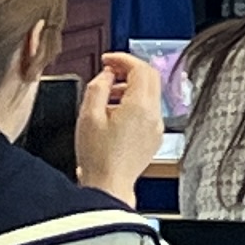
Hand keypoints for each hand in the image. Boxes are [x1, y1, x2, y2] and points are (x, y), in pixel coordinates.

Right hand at [75, 49, 165, 199]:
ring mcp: (156, 127)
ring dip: (130, 87)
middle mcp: (154, 115)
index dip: (122, 58)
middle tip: (109, 70)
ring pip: (150, 93)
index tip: (108, 59)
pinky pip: (149, 110)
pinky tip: (114, 113)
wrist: (109, 186)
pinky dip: (134, 103)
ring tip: (107, 95)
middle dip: (129, 69)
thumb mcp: (88, 115)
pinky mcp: (154, 137)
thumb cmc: (98, 157)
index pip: (140, 68)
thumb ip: (97, 87)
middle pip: (150, 77)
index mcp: (140, 107)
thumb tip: (106, 75)